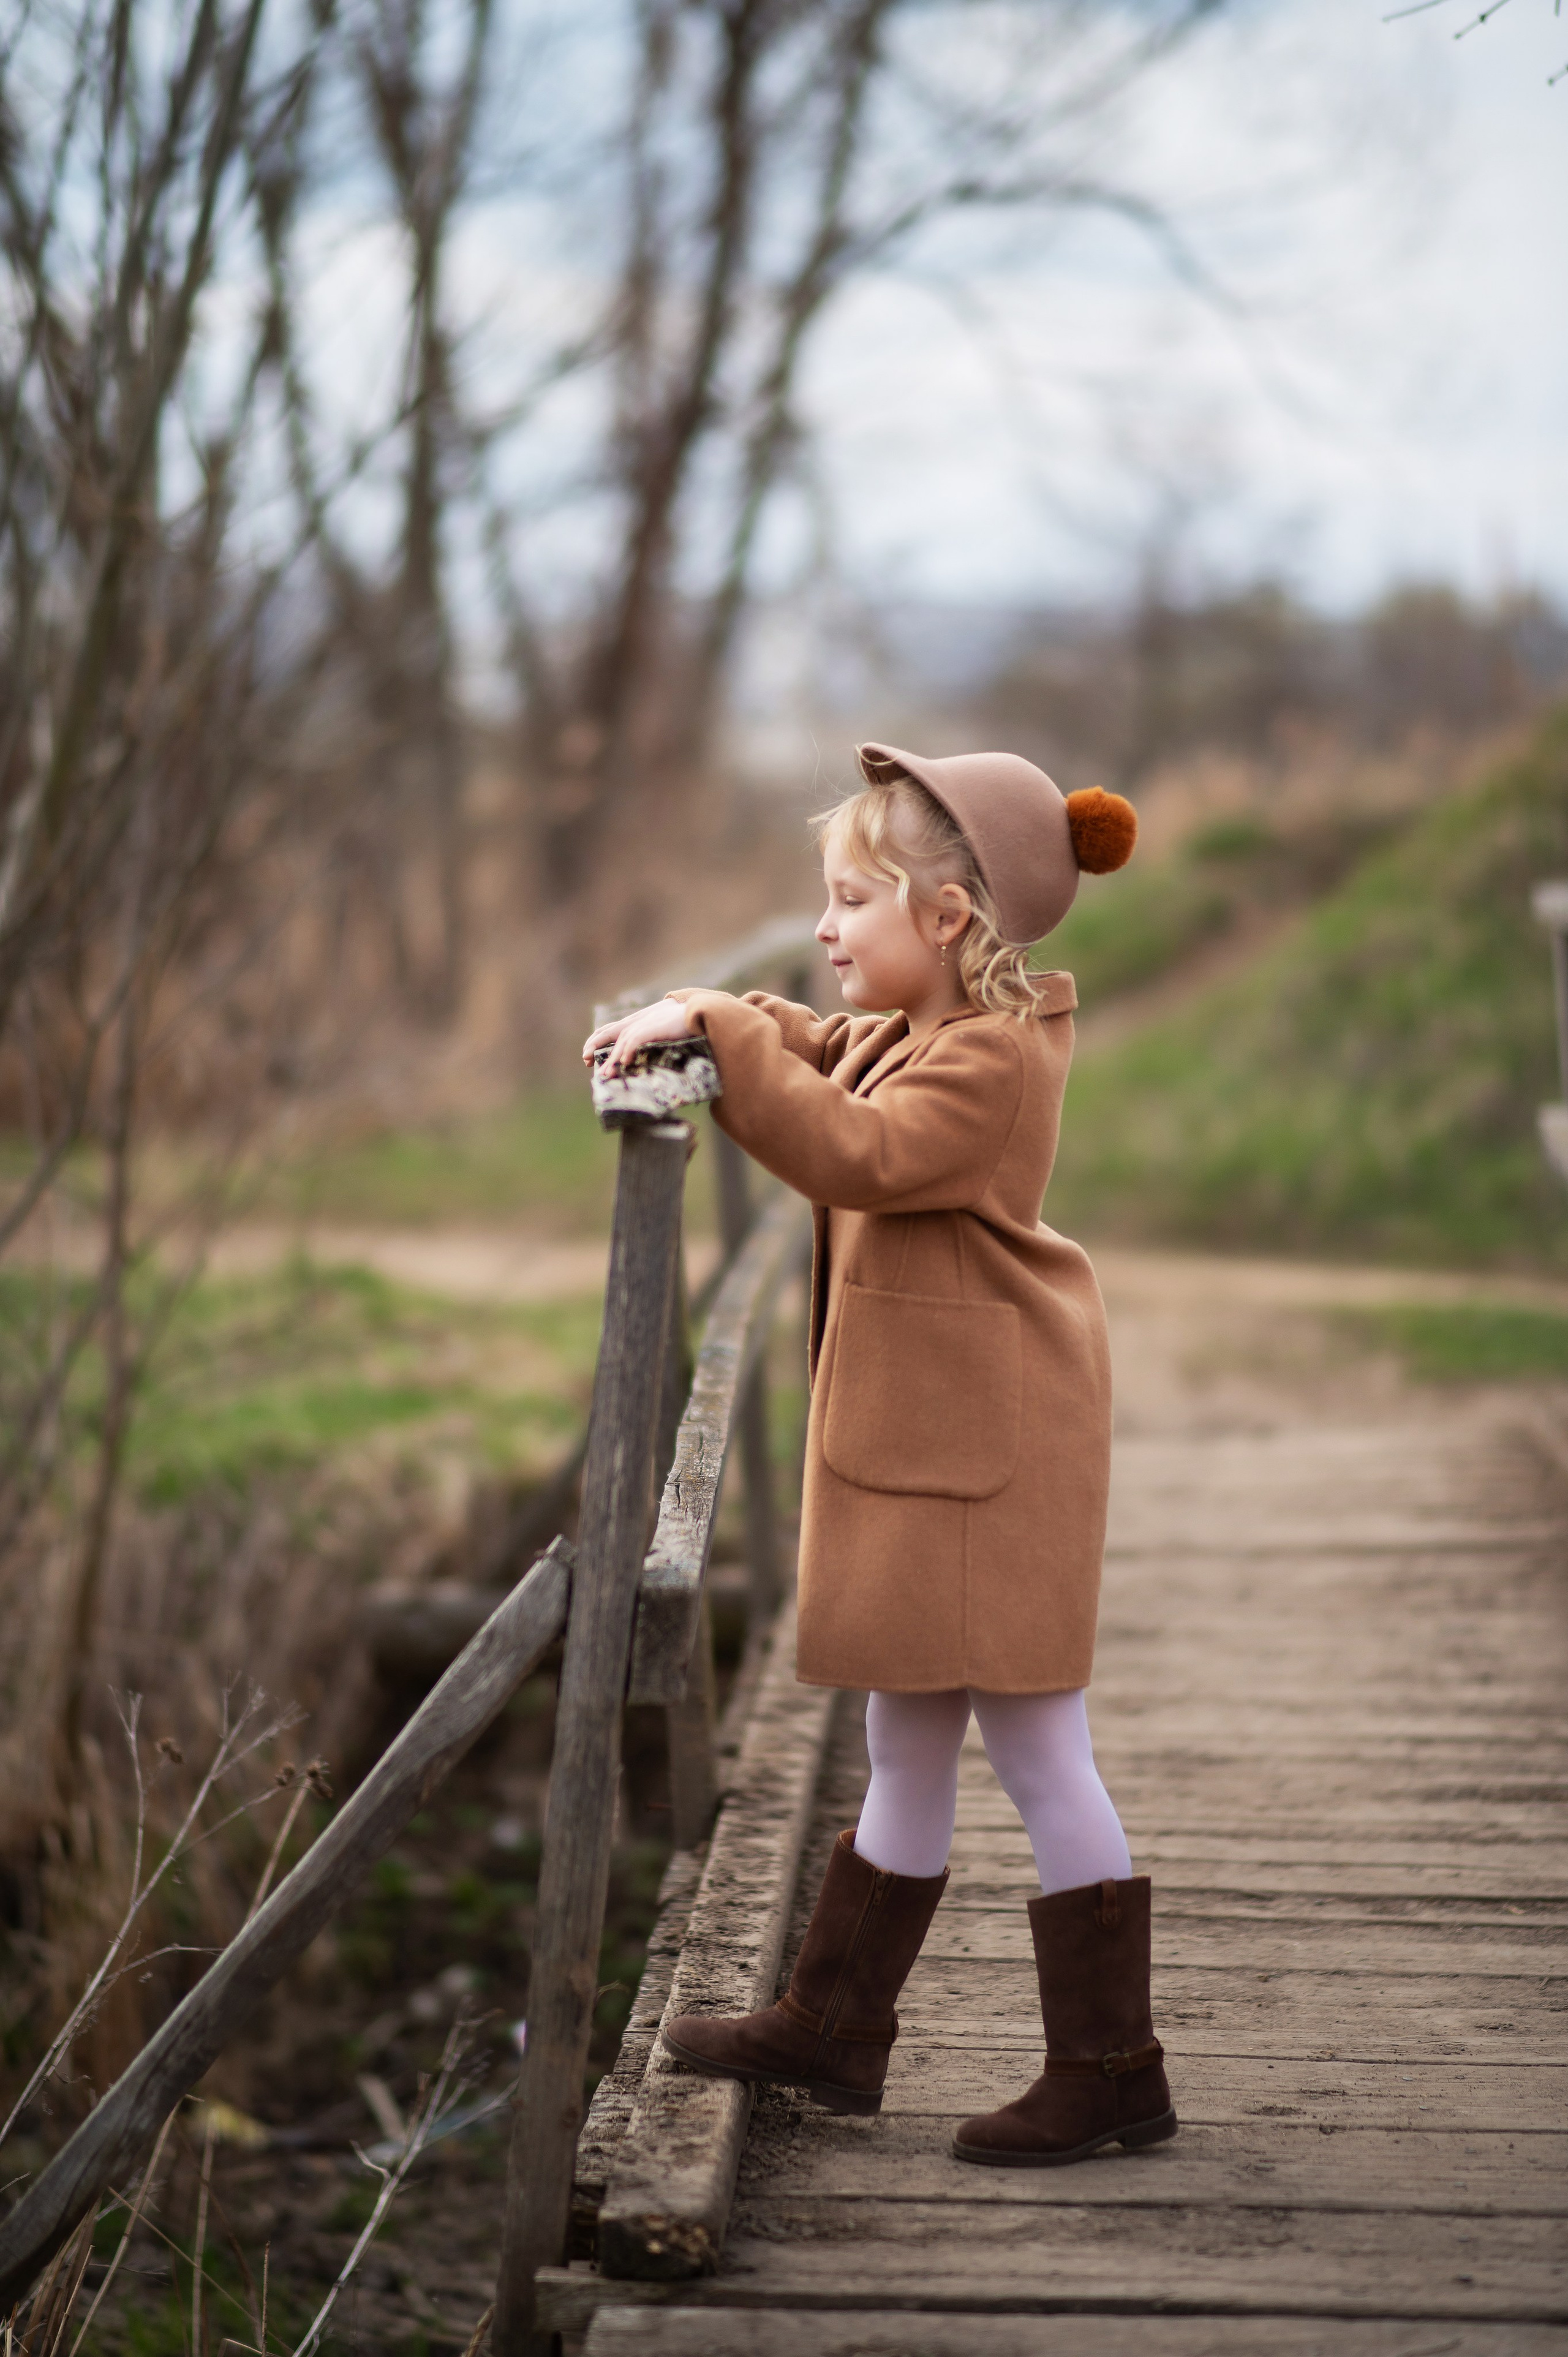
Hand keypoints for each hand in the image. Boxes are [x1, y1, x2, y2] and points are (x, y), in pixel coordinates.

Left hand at [582, 996, 697, 1074]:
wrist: (699, 1013)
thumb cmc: (683, 1025)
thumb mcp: (660, 1031)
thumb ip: (648, 1040)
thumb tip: (638, 1058)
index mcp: (637, 1022)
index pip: (610, 1029)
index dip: (596, 1041)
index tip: (587, 1056)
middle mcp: (638, 1021)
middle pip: (611, 1033)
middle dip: (596, 1046)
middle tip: (586, 1062)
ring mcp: (646, 1023)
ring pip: (622, 1040)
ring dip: (613, 1058)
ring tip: (607, 1073)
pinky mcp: (656, 1026)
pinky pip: (637, 1039)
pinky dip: (629, 1050)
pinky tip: (625, 1062)